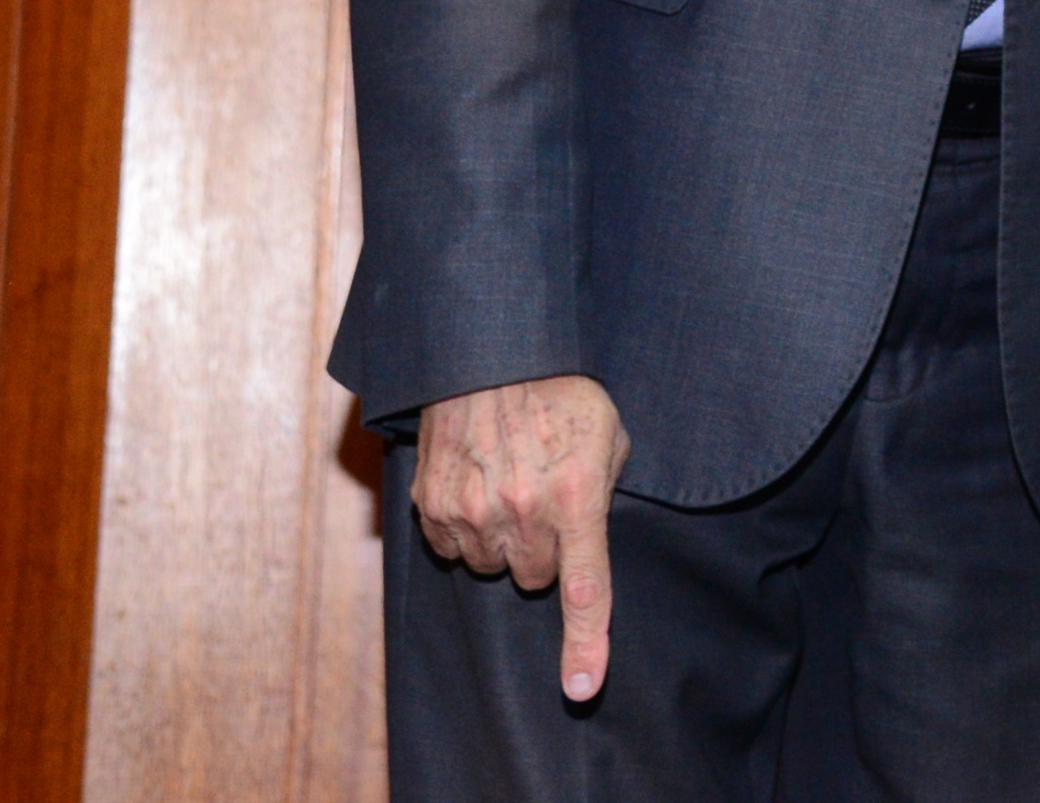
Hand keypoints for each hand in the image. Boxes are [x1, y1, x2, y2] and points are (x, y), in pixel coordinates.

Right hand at [413, 374, 630, 700]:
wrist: (490, 350)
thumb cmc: (561, 390)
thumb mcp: (608, 434)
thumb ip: (604, 490)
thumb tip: (590, 536)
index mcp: (577, 498)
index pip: (585, 591)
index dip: (586, 646)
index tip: (580, 689)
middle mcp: (523, 512)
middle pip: (535, 578)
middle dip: (545, 551)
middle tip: (546, 499)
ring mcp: (471, 511)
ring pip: (491, 566)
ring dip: (504, 539)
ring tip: (510, 482)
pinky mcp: (431, 504)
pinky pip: (452, 548)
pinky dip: (465, 529)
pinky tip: (477, 486)